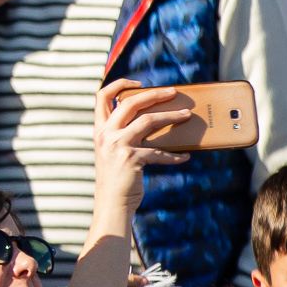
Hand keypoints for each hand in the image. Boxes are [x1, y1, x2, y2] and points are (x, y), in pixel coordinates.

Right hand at [90, 77, 191, 214]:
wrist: (111, 203)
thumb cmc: (116, 178)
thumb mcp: (112, 152)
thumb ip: (122, 135)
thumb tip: (151, 121)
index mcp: (100, 129)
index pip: (102, 96)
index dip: (119, 84)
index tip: (138, 83)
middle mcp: (106, 134)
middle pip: (130, 103)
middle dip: (154, 94)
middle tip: (173, 92)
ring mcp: (118, 145)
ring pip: (148, 121)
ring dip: (171, 117)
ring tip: (186, 115)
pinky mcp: (132, 159)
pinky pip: (159, 152)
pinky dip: (174, 155)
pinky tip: (184, 157)